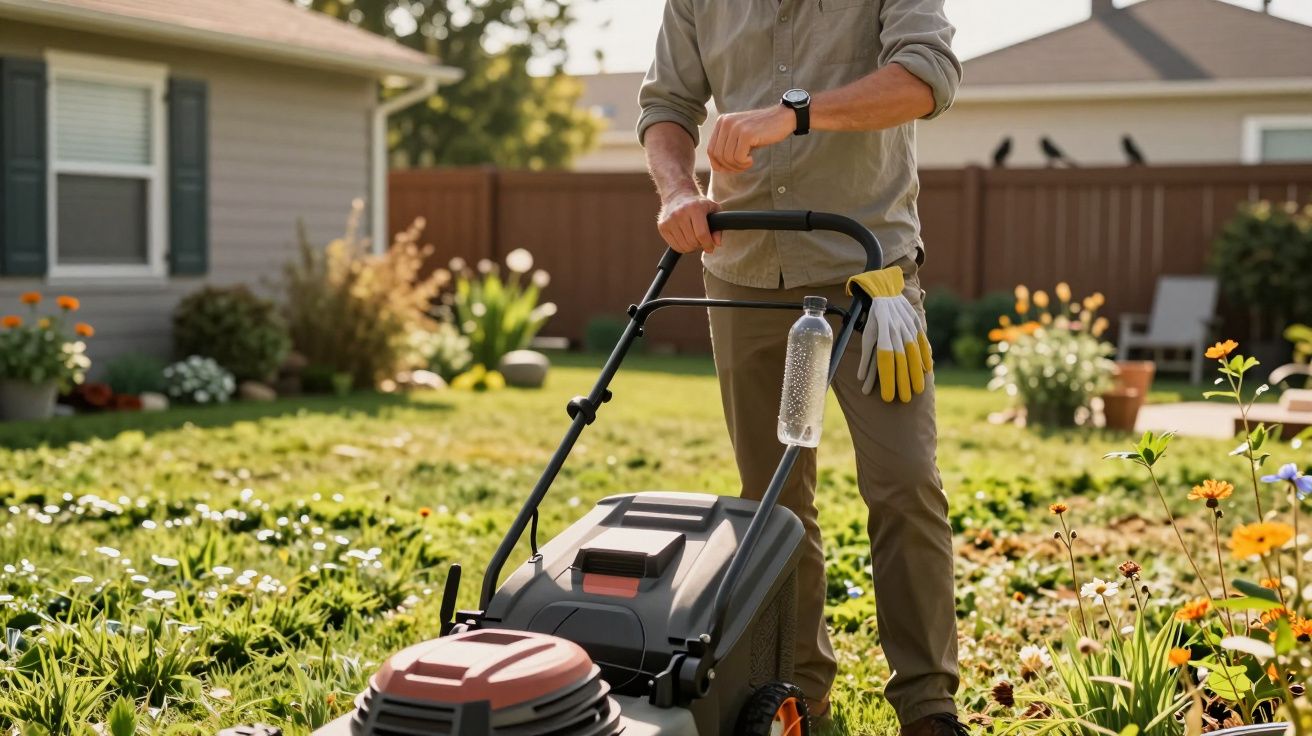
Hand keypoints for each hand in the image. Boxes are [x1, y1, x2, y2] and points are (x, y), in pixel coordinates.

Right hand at [657, 192, 721, 253]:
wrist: (677, 195)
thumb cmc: (698, 204)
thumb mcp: (713, 209)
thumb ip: (718, 227)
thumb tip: (717, 244)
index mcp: (694, 208)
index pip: (701, 234)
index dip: (708, 244)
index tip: (710, 248)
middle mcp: (680, 213)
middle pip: (692, 242)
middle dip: (700, 245)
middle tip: (701, 240)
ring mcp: (669, 220)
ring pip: (683, 246)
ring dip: (691, 248)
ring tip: (694, 240)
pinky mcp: (662, 226)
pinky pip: (675, 246)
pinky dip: (682, 248)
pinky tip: (685, 240)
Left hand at [708, 106, 794, 173]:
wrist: (783, 118)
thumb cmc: (762, 131)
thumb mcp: (740, 136)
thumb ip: (727, 147)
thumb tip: (716, 168)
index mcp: (722, 122)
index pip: (710, 149)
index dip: (718, 164)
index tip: (730, 168)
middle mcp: (726, 122)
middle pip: (717, 155)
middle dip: (729, 167)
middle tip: (742, 167)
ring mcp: (736, 127)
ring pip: (727, 158)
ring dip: (738, 166)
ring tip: (748, 163)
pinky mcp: (746, 134)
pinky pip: (738, 158)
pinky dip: (745, 164)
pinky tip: (752, 160)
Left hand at [846, 267, 933, 401]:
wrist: (887, 292)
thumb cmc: (874, 318)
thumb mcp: (867, 335)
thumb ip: (865, 357)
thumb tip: (860, 379)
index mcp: (881, 334)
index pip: (884, 361)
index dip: (886, 379)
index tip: (887, 396)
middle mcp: (896, 331)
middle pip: (901, 360)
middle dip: (903, 381)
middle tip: (905, 399)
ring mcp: (909, 327)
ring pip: (914, 353)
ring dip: (916, 373)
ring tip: (918, 389)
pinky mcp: (917, 323)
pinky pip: (923, 342)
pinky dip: (926, 356)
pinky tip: (928, 370)